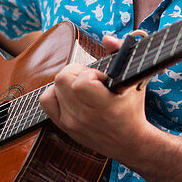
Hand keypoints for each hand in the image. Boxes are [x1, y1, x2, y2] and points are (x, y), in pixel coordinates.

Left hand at [39, 34, 149, 161]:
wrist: (130, 143)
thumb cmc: (133, 109)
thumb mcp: (134, 80)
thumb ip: (120, 54)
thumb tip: (107, 39)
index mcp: (103, 106)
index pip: (82, 81)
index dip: (91, 73)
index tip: (103, 79)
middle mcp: (84, 116)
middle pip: (63, 79)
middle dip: (77, 73)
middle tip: (91, 79)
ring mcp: (72, 122)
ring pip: (54, 88)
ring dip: (67, 83)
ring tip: (82, 87)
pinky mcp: (64, 126)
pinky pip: (47, 101)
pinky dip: (55, 94)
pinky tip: (69, 95)